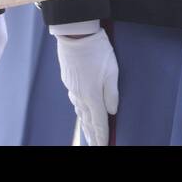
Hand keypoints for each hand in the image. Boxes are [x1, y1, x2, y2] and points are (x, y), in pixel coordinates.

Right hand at [55, 28, 118, 145]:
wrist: (74, 35)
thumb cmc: (97, 51)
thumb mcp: (112, 70)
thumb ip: (112, 93)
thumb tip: (113, 112)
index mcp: (92, 95)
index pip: (98, 122)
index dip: (101, 136)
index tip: (104, 147)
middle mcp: (80, 96)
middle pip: (87, 121)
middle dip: (92, 135)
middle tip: (96, 146)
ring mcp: (73, 89)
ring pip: (80, 112)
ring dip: (85, 125)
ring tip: (89, 135)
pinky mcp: (69, 81)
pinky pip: (75, 102)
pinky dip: (80, 112)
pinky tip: (81, 112)